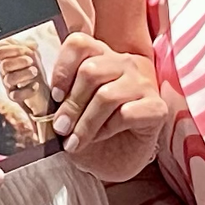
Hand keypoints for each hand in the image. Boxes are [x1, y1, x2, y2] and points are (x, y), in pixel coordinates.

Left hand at [48, 30, 165, 180]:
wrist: (114, 161)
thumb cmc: (91, 131)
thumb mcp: (70, 111)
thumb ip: (61, 98)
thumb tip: (47, 102)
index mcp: (101, 57)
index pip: (79, 43)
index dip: (63, 68)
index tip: (55, 96)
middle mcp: (125, 64)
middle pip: (90, 71)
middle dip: (71, 105)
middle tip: (61, 128)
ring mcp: (143, 84)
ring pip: (106, 95)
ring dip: (85, 123)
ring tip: (75, 142)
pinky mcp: (157, 108)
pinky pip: (126, 114)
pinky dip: (108, 129)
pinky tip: (103, 136)